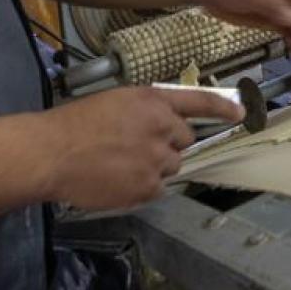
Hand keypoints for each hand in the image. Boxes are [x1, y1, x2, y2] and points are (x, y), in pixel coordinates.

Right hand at [41, 86, 242, 209]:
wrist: (50, 154)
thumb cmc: (74, 124)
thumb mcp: (115, 102)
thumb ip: (146, 110)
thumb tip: (166, 124)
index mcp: (153, 101)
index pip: (198, 101)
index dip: (222, 107)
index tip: (240, 114)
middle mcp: (162, 128)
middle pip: (184, 140)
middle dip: (167, 144)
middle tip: (135, 146)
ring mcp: (156, 160)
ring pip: (171, 166)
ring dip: (154, 166)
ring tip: (119, 164)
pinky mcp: (147, 187)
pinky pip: (158, 188)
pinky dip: (143, 187)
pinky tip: (117, 180)